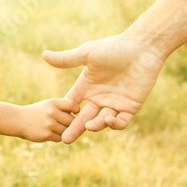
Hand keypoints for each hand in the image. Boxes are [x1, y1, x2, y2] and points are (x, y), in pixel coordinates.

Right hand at [19, 98, 79, 142]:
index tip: (74, 113)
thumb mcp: (48, 105)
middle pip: (72, 120)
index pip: (73, 105)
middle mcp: (52, 112)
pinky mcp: (46, 135)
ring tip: (55, 128)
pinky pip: (60, 138)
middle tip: (63, 123)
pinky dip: (57, 137)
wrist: (18, 120)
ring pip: (66, 131)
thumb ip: (63, 108)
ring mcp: (49, 124)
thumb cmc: (37, 112)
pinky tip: (50, 133)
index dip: (76, 110)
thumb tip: (80, 117)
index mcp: (53, 103)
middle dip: (69, 123)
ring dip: (64, 131)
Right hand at [43, 33, 165, 143]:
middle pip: (84, 117)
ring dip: (95, 125)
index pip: (72, 104)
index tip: (54, 123)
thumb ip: (67, 59)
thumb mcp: (88, 54)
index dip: (64, 114)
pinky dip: (114, 124)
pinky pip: (121, 121)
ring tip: (88, 126)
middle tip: (65, 140)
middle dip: (74, 129)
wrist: (142, 48)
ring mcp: (115, 103)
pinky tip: (108, 119)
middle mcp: (100, 97)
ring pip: (102, 121)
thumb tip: (44, 55)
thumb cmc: (115, 47)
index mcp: (87, 86)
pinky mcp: (130, 107)